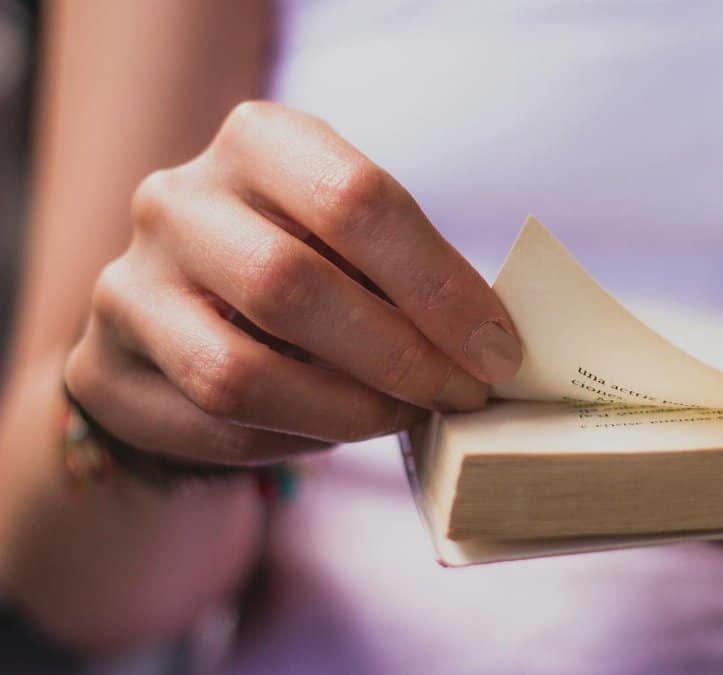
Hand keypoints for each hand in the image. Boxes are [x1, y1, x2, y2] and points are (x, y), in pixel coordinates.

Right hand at [65, 101, 522, 464]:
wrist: (183, 318)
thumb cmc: (306, 268)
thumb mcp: (357, 244)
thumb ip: (412, 275)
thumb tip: (495, 343)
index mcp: (259, 141)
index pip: (356, 199)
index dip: (438, 285)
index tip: (497, 350)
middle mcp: (177, 198)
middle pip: (292, 284)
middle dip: (398, 356)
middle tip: (460, 396)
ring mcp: (127, 283)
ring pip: (240, 373)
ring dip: (347, 411)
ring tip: (403, 416)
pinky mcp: (102, 369)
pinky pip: (213, 427)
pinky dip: (295, 440)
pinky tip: (334, 430)